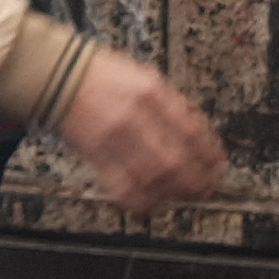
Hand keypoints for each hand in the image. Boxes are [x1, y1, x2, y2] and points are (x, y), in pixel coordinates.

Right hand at [54, 50, 223, 215]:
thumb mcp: (146, 76)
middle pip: (175, 161)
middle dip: (196, 180)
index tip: (218, 163)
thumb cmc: (103, 75)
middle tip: (207, 186)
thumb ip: (171, 103)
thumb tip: (197, 130)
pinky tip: (152, 203)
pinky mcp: (96, 157)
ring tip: (185, 196)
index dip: (210, 153)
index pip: (192, 130)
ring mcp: (115, 140)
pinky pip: (121, 188)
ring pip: (152, 179)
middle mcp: (136, 118)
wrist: (60, 77)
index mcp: (152, 93)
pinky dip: (140, 201)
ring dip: (173, 193)